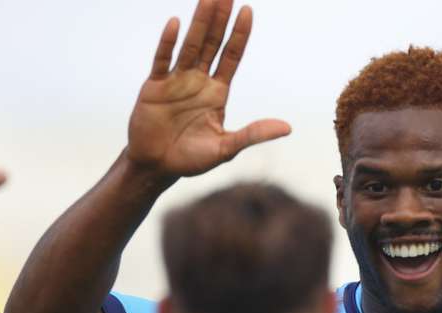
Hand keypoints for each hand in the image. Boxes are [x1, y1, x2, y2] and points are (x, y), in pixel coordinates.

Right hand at [126, 0, 290, 177]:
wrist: (156, 167)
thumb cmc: (191, 158)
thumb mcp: (226, 149)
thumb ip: (253, 134)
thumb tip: (287, 128)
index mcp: (217, 92)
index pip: (231, 56)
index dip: (239, 35)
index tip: (248, 10)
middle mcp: (198, 80)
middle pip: (212, 43)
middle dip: (219, 19)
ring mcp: (175, 81)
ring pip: (190, 46)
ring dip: (199, 23)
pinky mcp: (153, 87)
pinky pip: (162, 61)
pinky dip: (168, 43)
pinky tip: (176, 24)